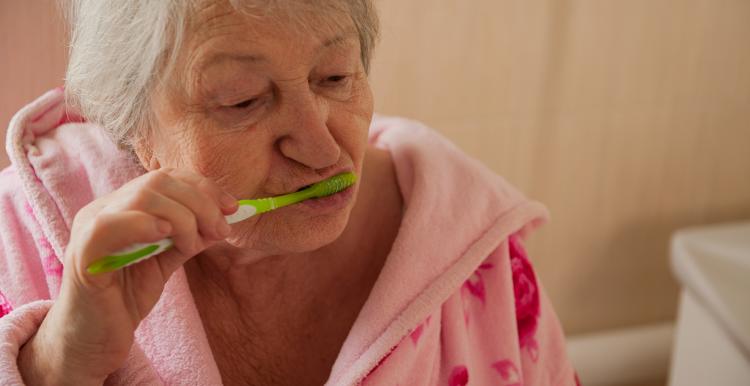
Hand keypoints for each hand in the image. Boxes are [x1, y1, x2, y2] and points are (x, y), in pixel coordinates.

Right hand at [19, 168, 236, 382]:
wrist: (95, 339)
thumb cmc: (127, 299)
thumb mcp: (167, 260)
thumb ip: (190, 236)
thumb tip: (224, 218)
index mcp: (123, 206)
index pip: (167, 177)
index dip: (203, 186)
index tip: (232, 207)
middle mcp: (104, 208)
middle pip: (159, 182)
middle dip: (201, 203)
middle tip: (221, 232)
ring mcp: (89, 227)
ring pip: (142, 197)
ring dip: (182, 218)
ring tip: (192, 247)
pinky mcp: (82, 253)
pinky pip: (110, 225)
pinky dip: (143, 225)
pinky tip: (164, 236)